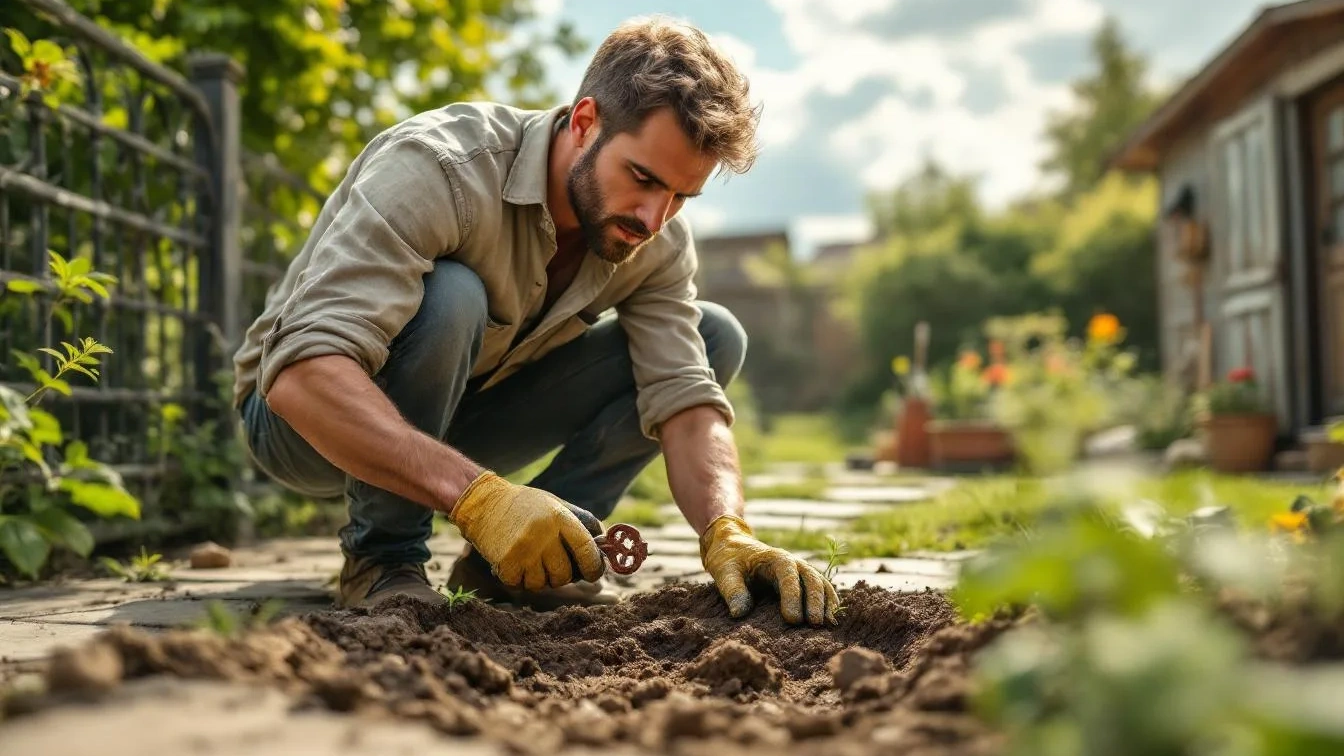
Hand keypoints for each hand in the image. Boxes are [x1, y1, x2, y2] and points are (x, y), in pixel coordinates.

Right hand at [449, 472, 604, 590]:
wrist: (483, 502)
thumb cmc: (526, 506)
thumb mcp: (556, 505)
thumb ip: (581, 525)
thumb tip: (605, 548)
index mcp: (560, 517)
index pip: (587, 551)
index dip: (594, 567)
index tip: (594, 573)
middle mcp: (543, 534)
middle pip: (565, 575)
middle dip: (563, 576)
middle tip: (554, 566)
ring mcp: (523, 550)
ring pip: (543, 584)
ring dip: (540, 578)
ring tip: (531, 559)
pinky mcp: (505, 563)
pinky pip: (522, 585)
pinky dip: (520, 579)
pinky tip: (515, 562)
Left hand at [700, 514, 839, 625]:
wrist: (735, 547)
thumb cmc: (729, 560)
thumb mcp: (724, 572)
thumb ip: (733, 591)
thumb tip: (739, 613)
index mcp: (774, 558)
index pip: (788, 574)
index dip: (793, 595)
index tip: (792, 619)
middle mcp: (793, 562)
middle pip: (811, 578)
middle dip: (814, 601)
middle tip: (814, 624)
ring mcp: (801, 571)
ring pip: (820, 583)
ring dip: (825, 603)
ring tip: (827, 625)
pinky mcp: (803, 581)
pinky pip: (822, 588)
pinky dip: (828, 601)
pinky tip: (831, 619)